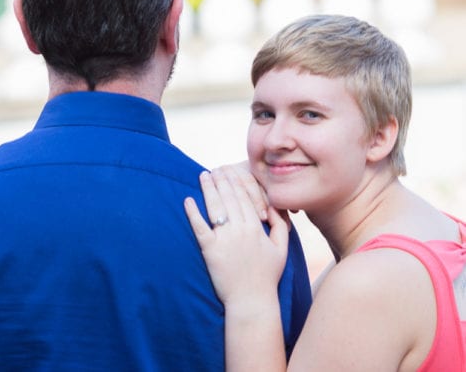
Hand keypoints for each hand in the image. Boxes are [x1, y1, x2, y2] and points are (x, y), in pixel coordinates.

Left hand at [184, 167, 288, 305]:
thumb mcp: (282, 248)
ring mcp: (224, 240)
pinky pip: (200, 228)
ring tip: (202, 176)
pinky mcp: (210, 251)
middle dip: (221, 180)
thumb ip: (281, 224)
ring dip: (208, 189)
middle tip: (214, 168)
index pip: (244, 197)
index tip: (229, 170)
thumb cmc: (267, 275)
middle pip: (228, 198)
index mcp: (257, 227)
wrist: (252, 301)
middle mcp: (240, 230)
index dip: (235, 181)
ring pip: (215, 208)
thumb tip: (275, 205)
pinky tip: (188, 200)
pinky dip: (193, 213)